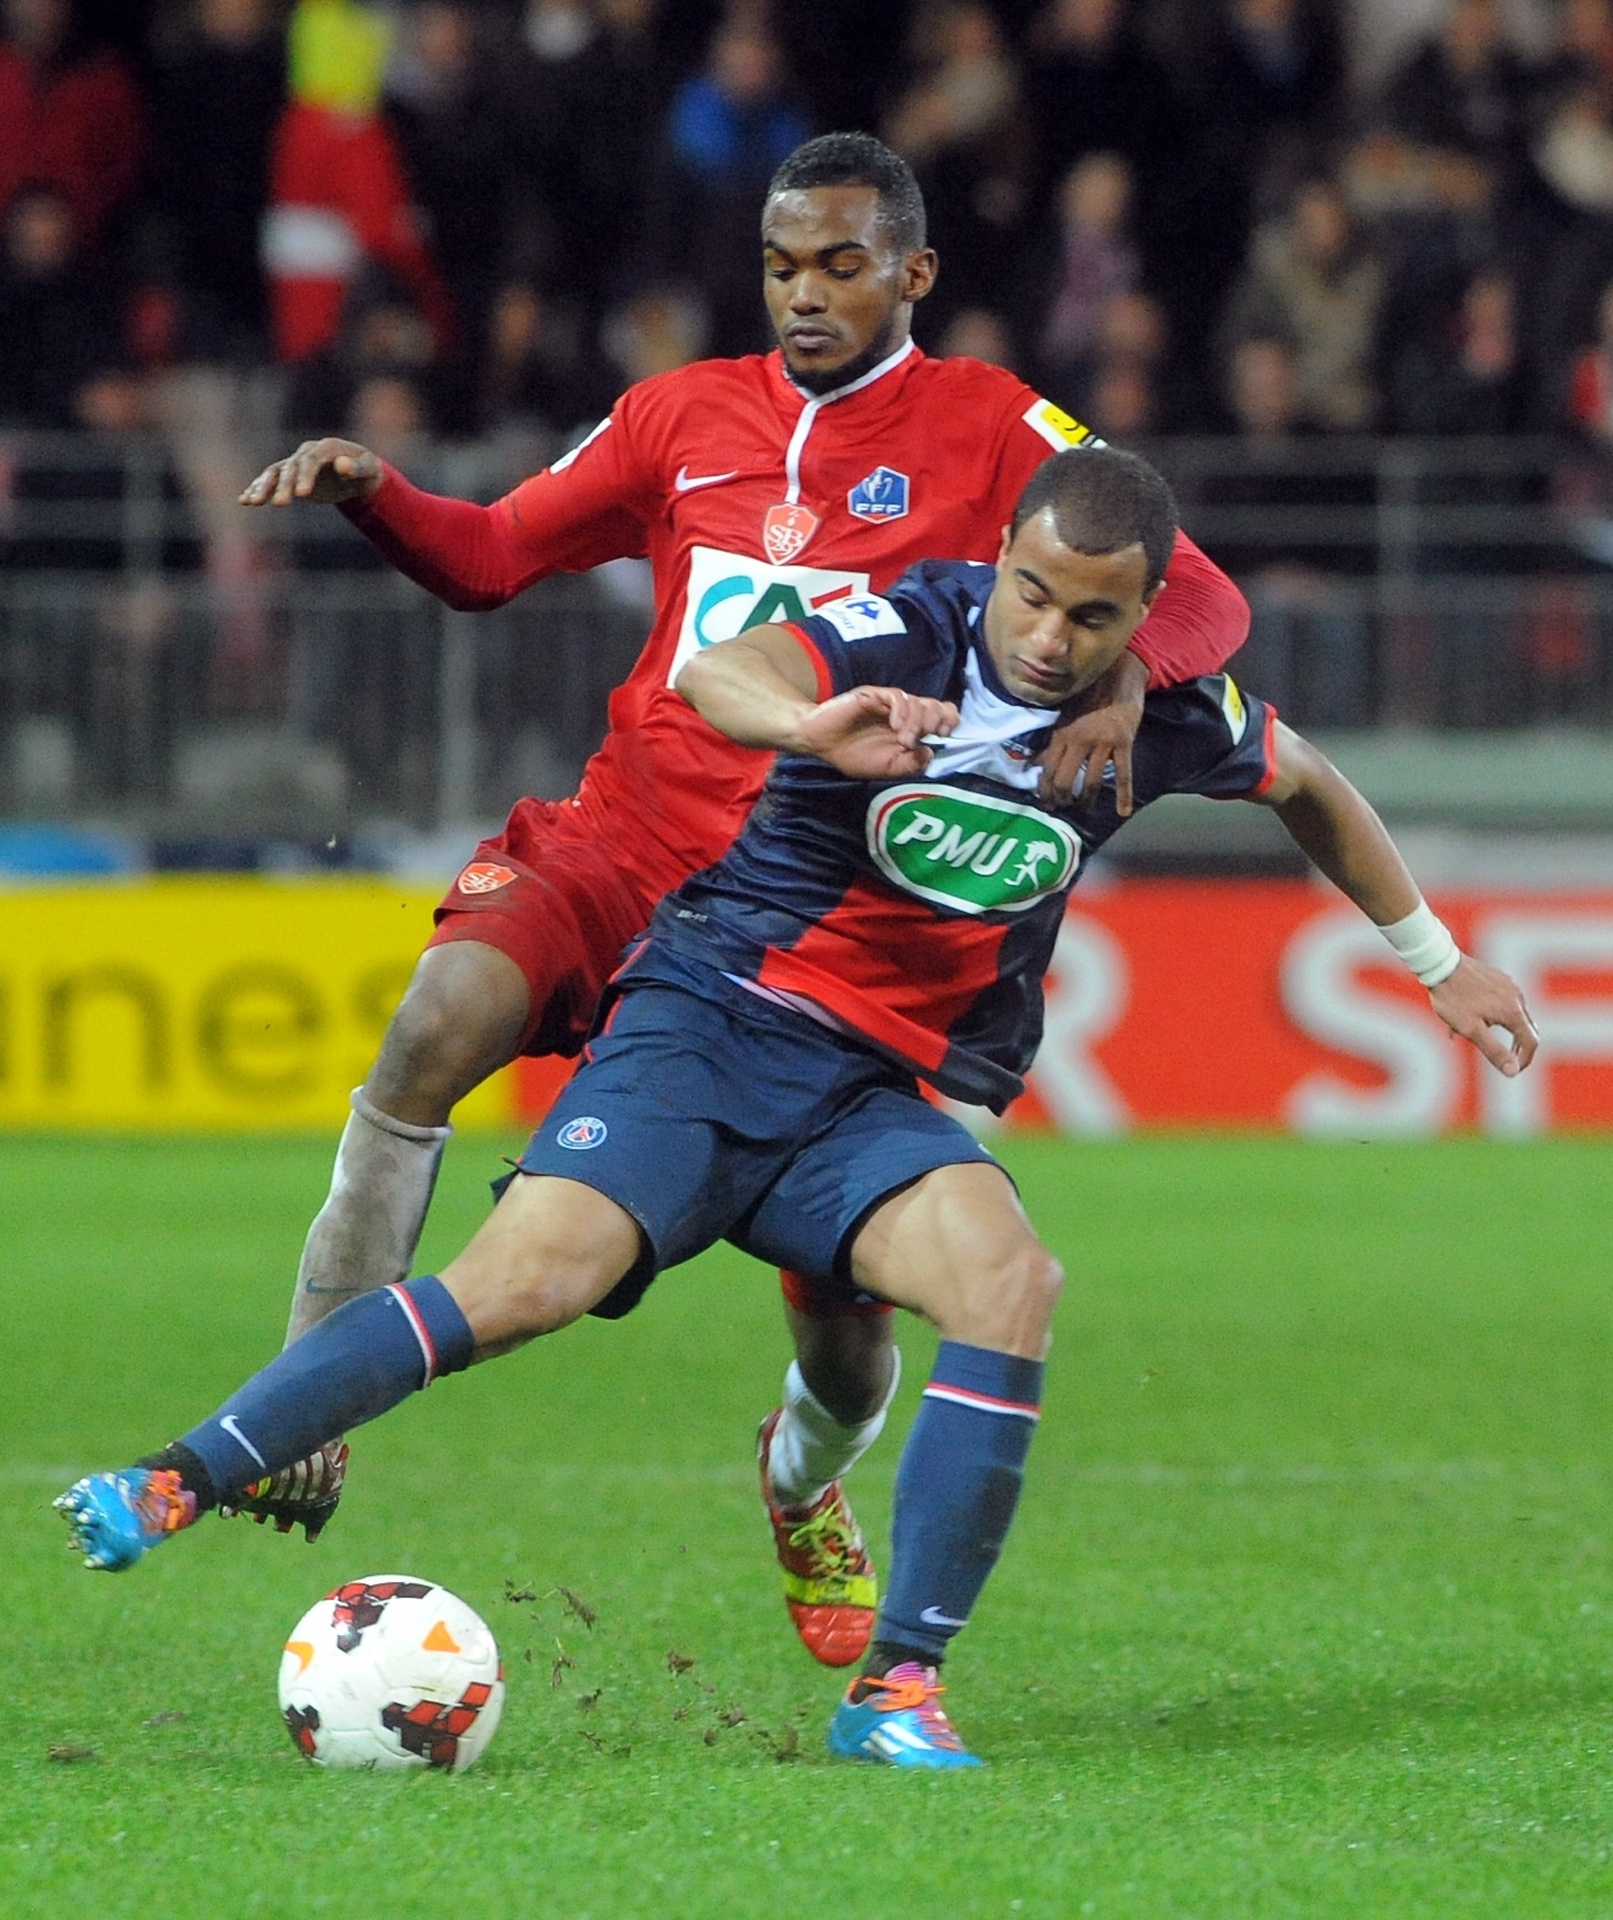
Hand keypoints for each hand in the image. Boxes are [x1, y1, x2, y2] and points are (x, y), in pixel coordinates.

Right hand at [239, 438, 382, 507]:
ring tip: (252, 503)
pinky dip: (257, 488)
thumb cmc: (366, 471)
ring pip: (275, 473)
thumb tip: (343, 465)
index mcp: (326, 448)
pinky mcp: (290, 476)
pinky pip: (271, 480)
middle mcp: (306, 453)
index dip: (306, 476)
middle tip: (279, 505)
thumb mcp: (368, 469)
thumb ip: (357, 467)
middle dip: (284, 486)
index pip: (311, 461)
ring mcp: (296, 463)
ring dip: (263, 487)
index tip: (302, 495)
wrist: (358, 473)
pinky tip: (244, 501)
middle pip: (290, 467)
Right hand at [792, 686, 958, 779]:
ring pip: (919, 702)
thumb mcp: (887, 768)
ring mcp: (890, 704)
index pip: (942, 715)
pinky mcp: (875, 696)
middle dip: (936, 722)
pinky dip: (903, 712)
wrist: (821, 743)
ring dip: (917, 723)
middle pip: (936, 706)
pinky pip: (898, 697)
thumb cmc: (853, 755)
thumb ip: (910, 764)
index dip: (949, 721)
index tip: (943, 735)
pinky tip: (895, 726)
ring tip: (903, 740)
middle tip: (923, 738)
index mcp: (912, 728)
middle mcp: (905, 713)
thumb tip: (930, 753)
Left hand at [1035, 649, 1146, 811]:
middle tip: (1062, 808)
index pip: (1047, 769)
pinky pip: (1123, 774)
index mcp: (1061, 733)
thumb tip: (1033, 763)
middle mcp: (1079, 740)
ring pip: (1090, 782)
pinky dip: (1123, 795)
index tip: (1044, 803)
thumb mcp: (1064, 715)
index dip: (1044, 790)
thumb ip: (1052, 741)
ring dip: (1085, 801)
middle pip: (1065, 781)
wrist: (1118, 674)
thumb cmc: (1088, 694)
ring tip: (1083, 809)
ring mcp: (1102, 743)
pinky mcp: (1123, 744)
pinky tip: (1123, 811)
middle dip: (1062, 800)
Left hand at [1429, 955, 1538, 1076]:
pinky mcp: (1499, 978)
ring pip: (1512, 1014)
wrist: (1440, 964)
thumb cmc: (1453, 998)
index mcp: (1513, 1011)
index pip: (1531, 1042)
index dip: (1524, 1060)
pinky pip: (1502, 1001)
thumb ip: (1494, 1051)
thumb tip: (1513, 1072)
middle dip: (1517, 1047)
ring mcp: (1508, 985)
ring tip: (1473, 1036)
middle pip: (1526, 1028)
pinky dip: (1492, 1015)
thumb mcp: (1471, 1030)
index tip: (1512, 1070)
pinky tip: (1469, 1018)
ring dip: (1500, 1030)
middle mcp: (1516, 997)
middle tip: (1502, 1060)